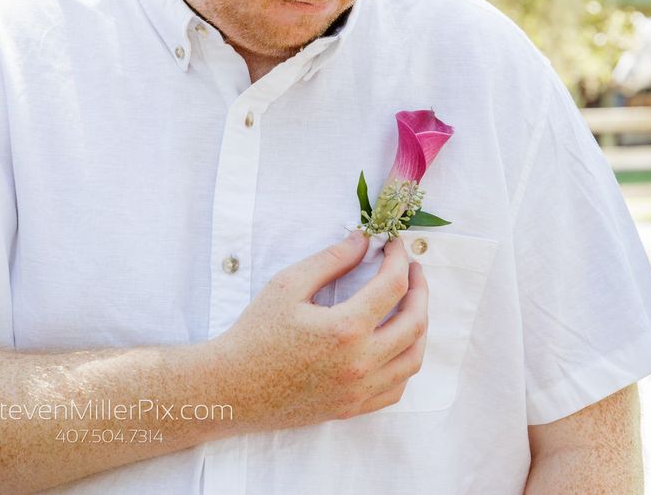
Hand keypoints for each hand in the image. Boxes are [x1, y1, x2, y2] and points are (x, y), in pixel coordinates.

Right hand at [208, 231, 428, 430]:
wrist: (231, 389)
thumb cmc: (255, 334)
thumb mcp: (288, 285)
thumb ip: (331, 260)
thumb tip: (365, 241)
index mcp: (346, 328)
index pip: (393, 285)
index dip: (400, 258)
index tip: (395, 245)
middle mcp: (360, 362)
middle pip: (415, 322)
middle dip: (420, 289)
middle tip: (412, 270)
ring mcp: (359, 390)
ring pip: (413, 358)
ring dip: (420, 326)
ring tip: (410, 303)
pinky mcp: (353, 408)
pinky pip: (396, 387)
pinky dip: (405, 362)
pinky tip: (396, 344)